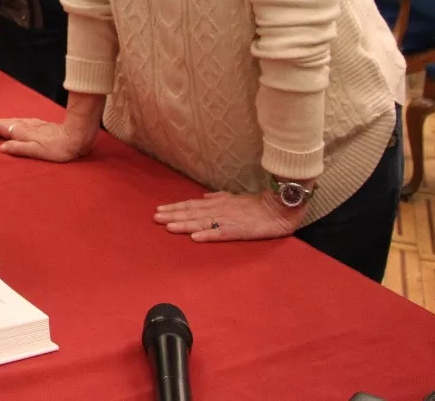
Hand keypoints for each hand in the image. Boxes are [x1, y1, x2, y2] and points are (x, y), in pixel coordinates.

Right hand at [0, 116, 95, 162]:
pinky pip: (25, 120)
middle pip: (9, 123)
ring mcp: (36, 124)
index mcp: (24, 133)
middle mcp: (28, 126)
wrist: (76, 137)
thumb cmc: (58, 149)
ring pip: (16, 121)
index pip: (4, 129)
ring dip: (6, 121)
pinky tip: (19, 121)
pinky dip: (17, 120)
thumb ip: (19, 149)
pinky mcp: (43, 124)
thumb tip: (2, 147)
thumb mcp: (37, 152)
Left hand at [154, 190, 306, 242]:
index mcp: (219, 203)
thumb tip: (203, 197)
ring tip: (168, 226)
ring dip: (184, 224)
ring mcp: (228, 220)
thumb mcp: (235, 198)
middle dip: (173, 215)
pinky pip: (220, 233)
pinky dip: (207, 235)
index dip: (176, 207)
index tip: (159, 209)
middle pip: (192, 213)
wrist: (280, 207)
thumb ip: (219, 198)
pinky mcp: (239, 230)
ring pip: (202, 222)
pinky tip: (195, 237)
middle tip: (155, 217)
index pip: (192, 205)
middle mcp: (220, 210)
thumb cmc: (258, 204)